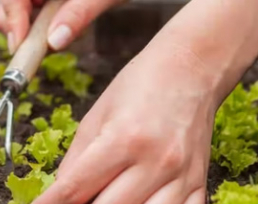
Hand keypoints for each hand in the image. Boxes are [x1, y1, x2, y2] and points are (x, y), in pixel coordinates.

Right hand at [0, 0, 153, 52]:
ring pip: (15, 16)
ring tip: (72, 29)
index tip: (24, 44)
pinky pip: (30, 19)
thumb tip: (52, 43)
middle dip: (23, 32)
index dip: (12, 16)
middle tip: (53, 46)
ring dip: (36, 34)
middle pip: (6, 5)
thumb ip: (79, 15)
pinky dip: (44, 32)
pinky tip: (70, 25)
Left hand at [35, 31, 218, 203]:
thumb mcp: (98, 113)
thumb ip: (76, 158)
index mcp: (123, 139)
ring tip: (101, 199)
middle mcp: (155, 162)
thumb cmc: (142, 83)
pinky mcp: (199, 183)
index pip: (76, 188)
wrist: (193, 67)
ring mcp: (181, 177)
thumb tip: (58, 193)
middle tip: (69, 203)